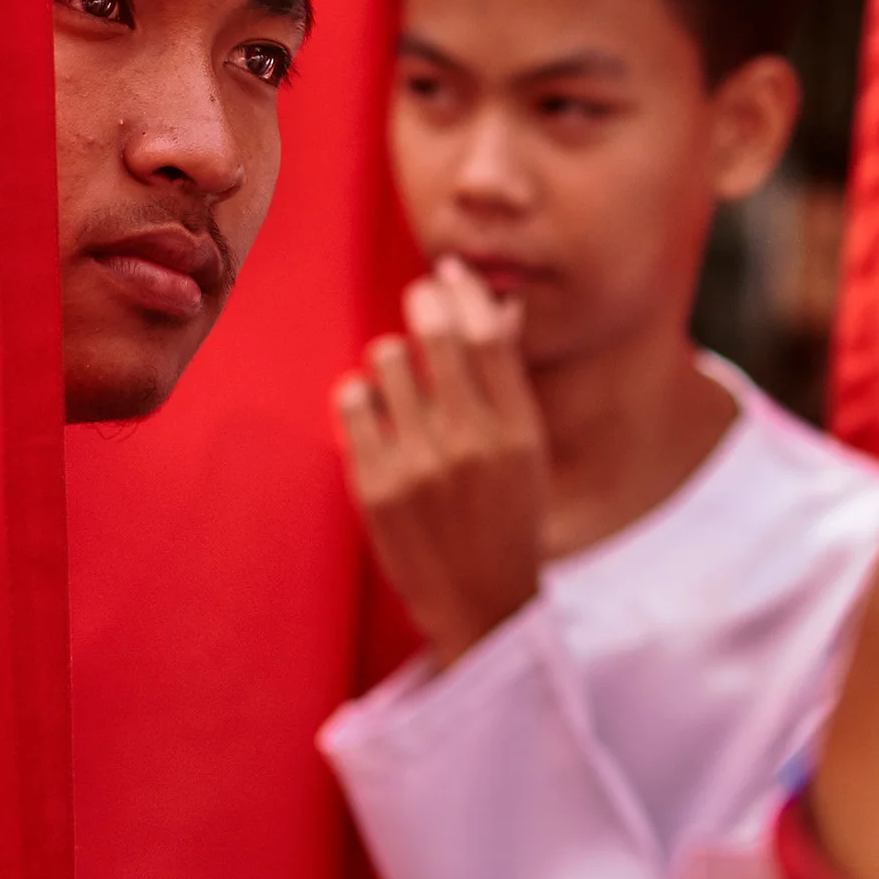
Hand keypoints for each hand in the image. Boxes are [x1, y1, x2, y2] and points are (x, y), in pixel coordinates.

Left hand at [335, 258, 550, 665]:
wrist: (481, 606)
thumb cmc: (507, 518)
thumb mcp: (527, 450)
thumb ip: (506, 380)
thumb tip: (496, 304)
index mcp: (518, 432)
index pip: (487, 335)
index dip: (464, 291)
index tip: (449, 272)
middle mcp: (471, 443)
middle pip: (434, 333)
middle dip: (425, 303)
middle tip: (421, 300)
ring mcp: (420, 465)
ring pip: (385, 358)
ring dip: (392, 358)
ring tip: (401, 383)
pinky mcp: (375, 486)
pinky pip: (351, 400)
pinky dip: (361, 396)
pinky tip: (375, 413)